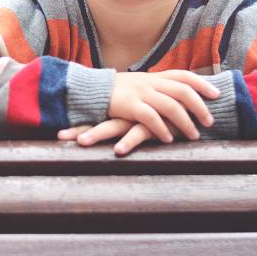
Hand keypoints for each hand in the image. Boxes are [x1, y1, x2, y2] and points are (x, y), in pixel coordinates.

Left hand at [58, 120, 177, 155]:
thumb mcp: (147, 115)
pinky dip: (128, 142)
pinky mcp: (156, 124)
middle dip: (79, 128)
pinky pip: (140, 133)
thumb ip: (131, 121)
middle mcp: (127, 111)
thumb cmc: (170, 113)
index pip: (96, 113)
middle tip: (60, 136)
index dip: (77, 121)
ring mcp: (140, 116)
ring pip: (114, 125)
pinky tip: (118, 151)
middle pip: (98, 118)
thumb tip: (114, 127)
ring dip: (97, 134)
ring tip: (81, 143)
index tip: (58, 131)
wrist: (198, 104)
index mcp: (123, 108)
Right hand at [106, 70, 217, 143]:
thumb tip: (179, 95)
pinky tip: (169, 139)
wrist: (91, 90)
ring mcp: (140, 93)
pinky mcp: (129, 106)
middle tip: (209, 122)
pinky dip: (162, 129)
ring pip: (171, 106)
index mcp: (154, 76)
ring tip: (194, 135)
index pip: (184, 75)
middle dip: (199, 107)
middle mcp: (150, 82)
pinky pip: (150, 118)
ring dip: (185, 122)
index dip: (202, 84)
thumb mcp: (140, 83)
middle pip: (183, 91)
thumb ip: (158, 87)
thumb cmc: (118, 91)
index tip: (216, 95)